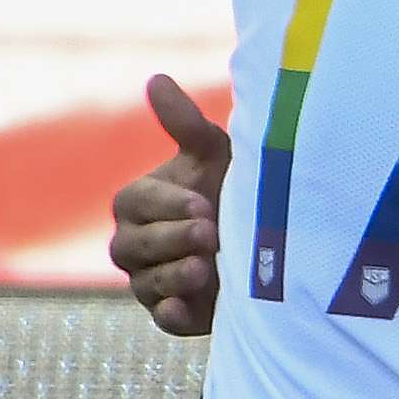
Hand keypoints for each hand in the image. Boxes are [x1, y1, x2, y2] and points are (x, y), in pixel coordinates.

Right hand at [107, 71, 227, 335]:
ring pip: (146, 283)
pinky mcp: (173, 314)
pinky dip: (170, 314)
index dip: (167, 205)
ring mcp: (149, 282)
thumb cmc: (232, 188)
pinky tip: (184, 307)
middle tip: (211, 232)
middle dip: (171, 239)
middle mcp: (133, 244)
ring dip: (177, 275)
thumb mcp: (215, 155)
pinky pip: (161, 319)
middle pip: (132, 246)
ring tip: (209, 268)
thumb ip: (184, 124)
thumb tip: (156, 79)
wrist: (265, 244)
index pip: (136, 203)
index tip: (203, 203)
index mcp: (136, 203)